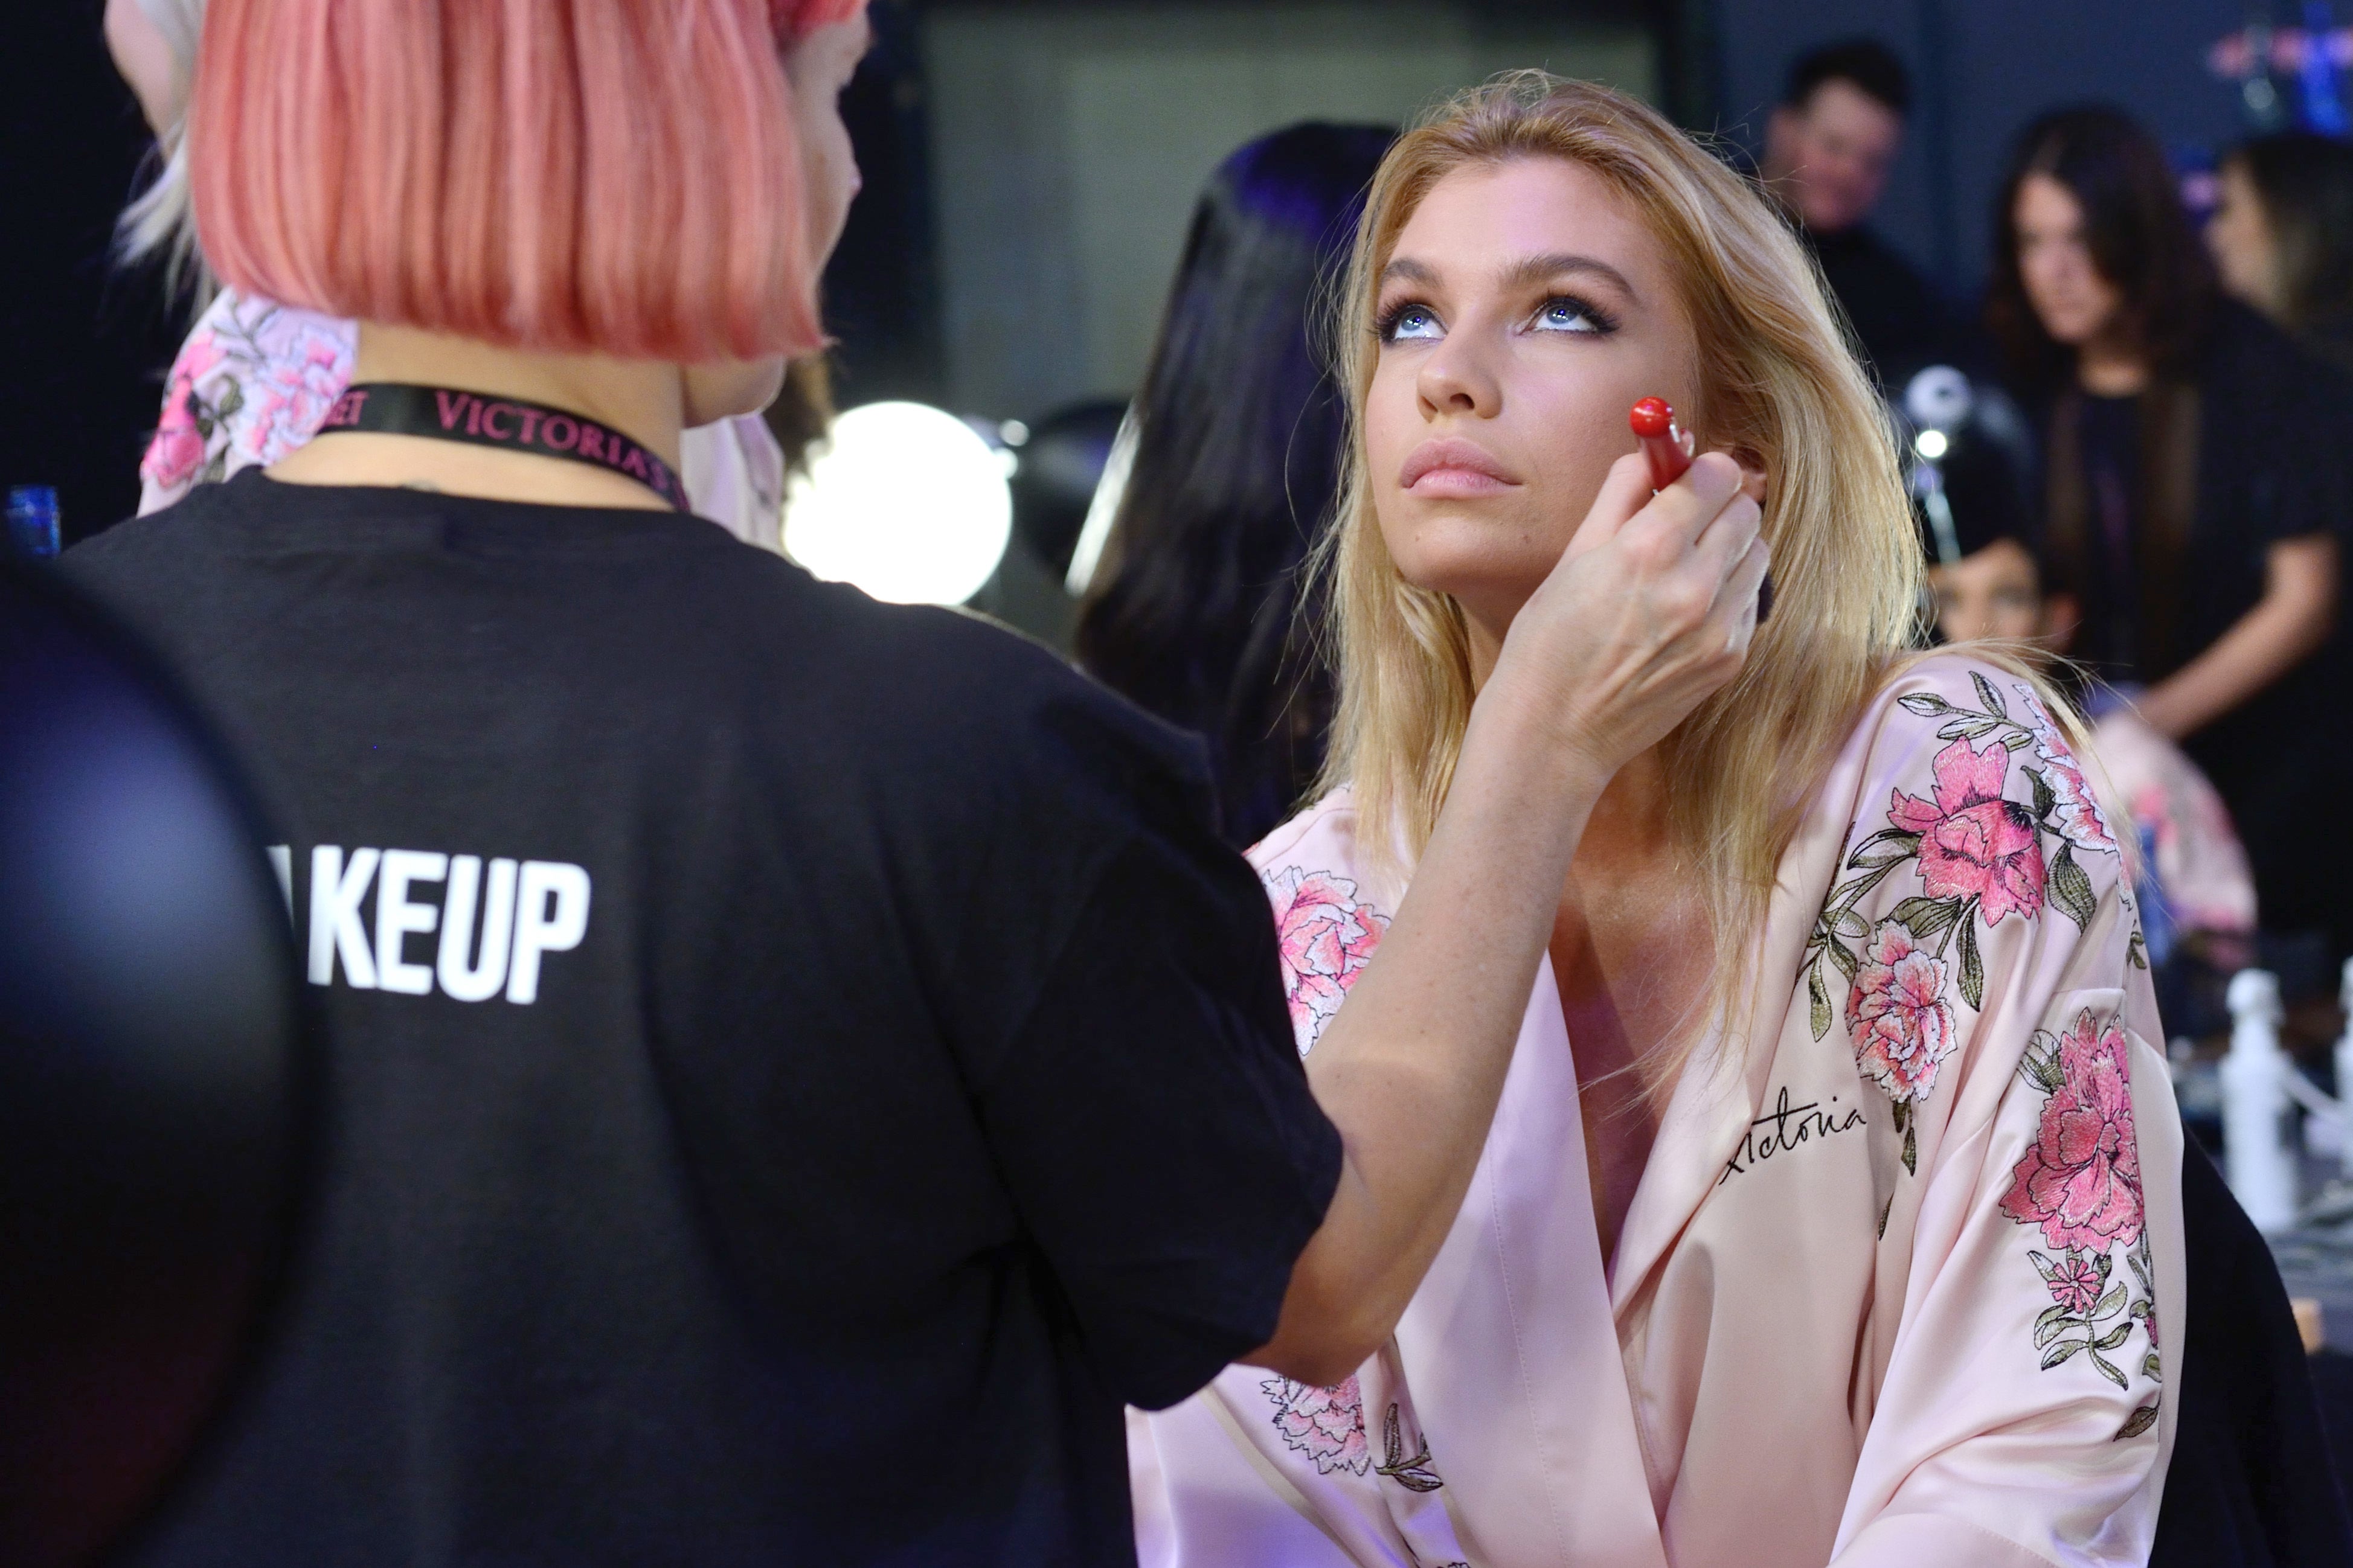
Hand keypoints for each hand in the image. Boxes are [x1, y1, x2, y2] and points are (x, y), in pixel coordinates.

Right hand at [1484, 449, 1768, 778]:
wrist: (1555, 731)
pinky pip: (1750, 601)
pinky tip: (1686, 610)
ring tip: (1686, 567)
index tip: (1688, 476)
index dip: (1702, 469)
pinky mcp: (1730, 659)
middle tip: (1686, 519)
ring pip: (1758, 554)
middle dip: (1719, 505)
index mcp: (1648, 548)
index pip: (1715, 476)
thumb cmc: (1549, 642)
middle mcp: (1693, 585)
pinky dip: (1728, 593)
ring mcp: (1718, 627)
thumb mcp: (1573, 555)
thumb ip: (1623, 492)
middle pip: (1746, 510)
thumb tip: (1661, 450)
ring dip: (1729, 548)